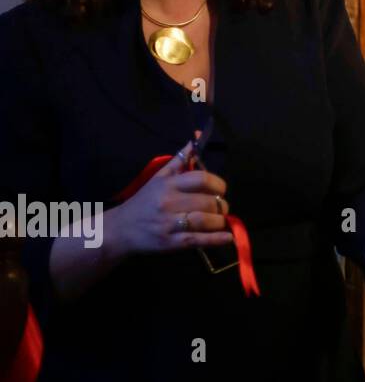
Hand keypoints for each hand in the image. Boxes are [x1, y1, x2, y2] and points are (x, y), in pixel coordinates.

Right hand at [109, 138, 233, 256]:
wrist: (119, 230)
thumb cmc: (144, 201)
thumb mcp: (159, 177)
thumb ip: (180, 160)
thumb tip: (196, 138)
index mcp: (168, 184)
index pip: (202, 179)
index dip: (219, 184)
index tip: (220, 190)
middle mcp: (168, 202)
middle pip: (208, 202)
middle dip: (221, 205)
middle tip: (221, 208)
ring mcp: (169, 224)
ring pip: (205, 221)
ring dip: (220, 221)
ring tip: (221, 221)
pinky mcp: (170, 243)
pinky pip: (198, 240)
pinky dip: (216, 239)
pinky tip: (227, 237)